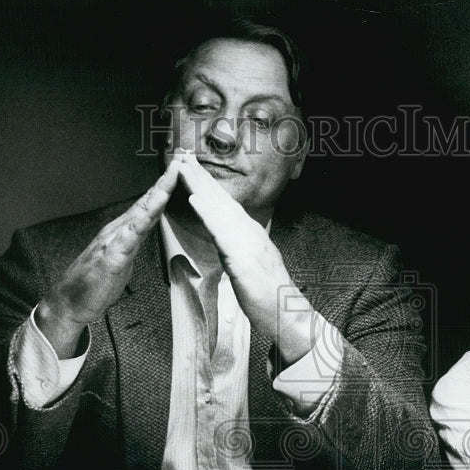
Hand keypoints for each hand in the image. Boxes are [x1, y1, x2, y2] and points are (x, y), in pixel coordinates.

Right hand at [35, 159, 180, 356]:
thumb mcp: (122, 260)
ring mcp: (114, 241)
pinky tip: (151, 211)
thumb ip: (133, 243)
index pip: (149, 205)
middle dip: (166, 179)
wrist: (69, 303)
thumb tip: (144, 231)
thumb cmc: (95, 284)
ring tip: (173, 174)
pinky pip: (128, 237)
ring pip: (140, 212)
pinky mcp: (111, 258)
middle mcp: (118, 230)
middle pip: (147, 201)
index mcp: (124, 232)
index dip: (166, 186)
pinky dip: (141, 221)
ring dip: (158, 192)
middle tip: (182, 158)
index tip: (182, 169)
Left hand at [175, 150, 318, 362]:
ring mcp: (248, 243)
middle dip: (200, 175)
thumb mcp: (253, 268)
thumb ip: (241, 251)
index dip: (208, 185)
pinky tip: (195, 199)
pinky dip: (207, 214)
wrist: (287, 316)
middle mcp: (250, 233)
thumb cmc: (270, 298)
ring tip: (183, 167)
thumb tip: (229, 243)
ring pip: (219, 208)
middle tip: (182, 154)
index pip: (225, 205)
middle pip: (220, 199)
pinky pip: (222, 232)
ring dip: (199, 185)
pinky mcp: (243, 258)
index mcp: (251, 236)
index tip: (192, 169)